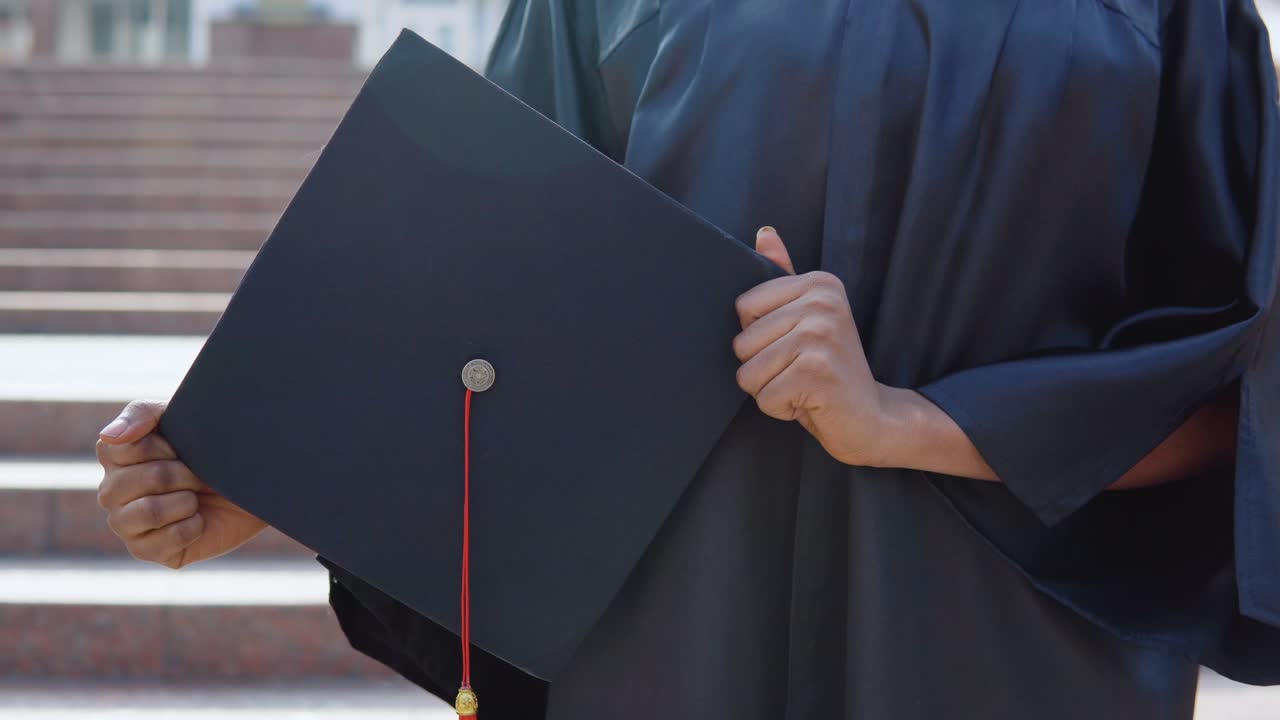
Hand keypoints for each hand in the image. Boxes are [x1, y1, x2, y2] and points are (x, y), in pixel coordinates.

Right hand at [96, 400, 266, 567]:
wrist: (255, 483)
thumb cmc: (214, 448)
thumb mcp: (183, 416)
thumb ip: (142, 414)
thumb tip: (109, 436)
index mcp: (115, 456)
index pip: (116, 448)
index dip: (159, 447)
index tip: (182, 448)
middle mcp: (112, 491)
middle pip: (135, 481)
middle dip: (180, 475)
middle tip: (199, 476)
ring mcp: (126, 524)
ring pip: (147, 512)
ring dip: (185, 501)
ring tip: (197, 498)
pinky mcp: (147, 551)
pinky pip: (165, 541)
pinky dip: (193, 527)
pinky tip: (200, 520)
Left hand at [733, 227, 894, 466]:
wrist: (872, 416)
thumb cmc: (831, 368)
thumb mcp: (809, 316)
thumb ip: (784, 274)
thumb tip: (764, 233)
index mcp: (820, 284)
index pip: (744, 307)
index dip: (759, 337)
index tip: (794, 344)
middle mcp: (823, 304)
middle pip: (742, 342)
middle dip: (762, 368)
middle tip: (801, 370)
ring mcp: (821, 337)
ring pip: (748, 373)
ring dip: (770, 390)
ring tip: (803, 385)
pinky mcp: (816, 373)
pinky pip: (764, 397)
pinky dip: (781, 409)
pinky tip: (809, 401)